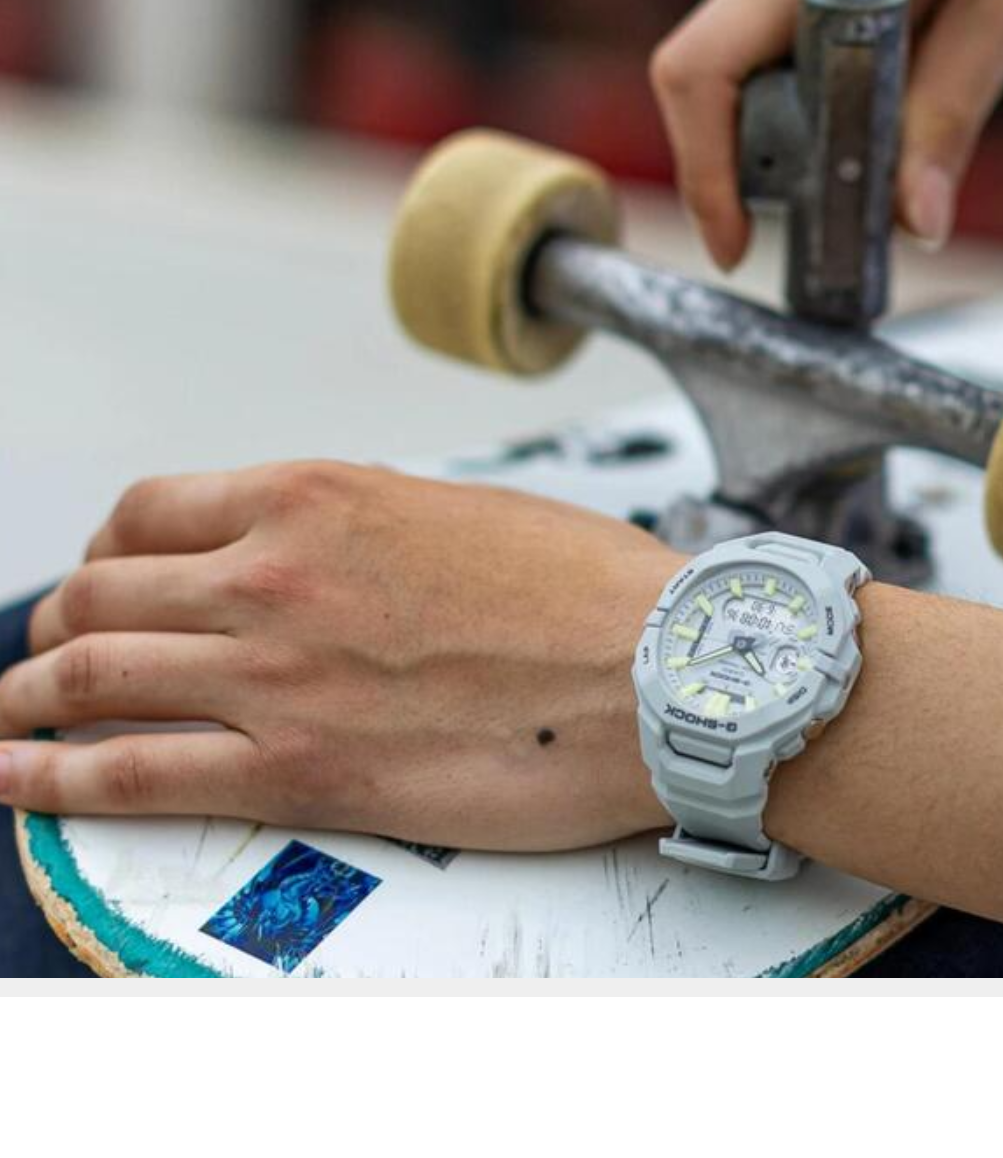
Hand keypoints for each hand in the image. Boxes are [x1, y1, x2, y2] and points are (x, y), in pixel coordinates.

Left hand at [0, 463, 676, 849]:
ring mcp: (276, 675)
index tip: (107, 574)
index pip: (149, 510)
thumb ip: (364, 530)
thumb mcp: (457, 512)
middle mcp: (274, 574)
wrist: (665, 672)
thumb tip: (323, 558)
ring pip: (90, 673)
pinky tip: (14, 779)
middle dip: (61, 620)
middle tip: (55, 648)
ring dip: (30, 692)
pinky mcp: (300, 771)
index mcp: (317, 495)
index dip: (106, 546)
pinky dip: (51, 778)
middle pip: (101, 589)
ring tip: (9, 713)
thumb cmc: (586, 591)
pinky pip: (131, 774)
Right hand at [650, 0, 1002, 267]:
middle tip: (841, 208)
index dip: (703, 176)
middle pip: (710, 92)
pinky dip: (801, 96)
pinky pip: (759, 52)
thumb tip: (915, 221)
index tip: (736, 247)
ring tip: (875, 133)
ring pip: (738, 78)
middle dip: (762, 165)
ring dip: (791, 129)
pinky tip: (866, 92)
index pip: (698, 78)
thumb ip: (950, 115)